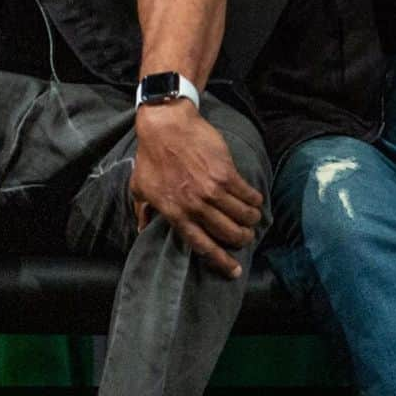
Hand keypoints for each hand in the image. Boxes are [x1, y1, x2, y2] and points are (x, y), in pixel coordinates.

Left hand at [131, 101, 263, 277]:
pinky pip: (246, 193)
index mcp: (175, 214)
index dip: (221, 261)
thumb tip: (140, 229)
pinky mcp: (225, 172)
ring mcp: (212, 189)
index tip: (234, 270)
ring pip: (241, 215)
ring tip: (253, 219)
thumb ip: (142, 211)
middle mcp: (195, 205)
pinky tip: (256, 201)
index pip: (203, 245)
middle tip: (246, 238)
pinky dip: (254, 200)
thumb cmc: (150, 156)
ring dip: (251, 220)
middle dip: (241, 239)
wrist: (166, 125)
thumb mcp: (139, 187)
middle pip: (227, 233)